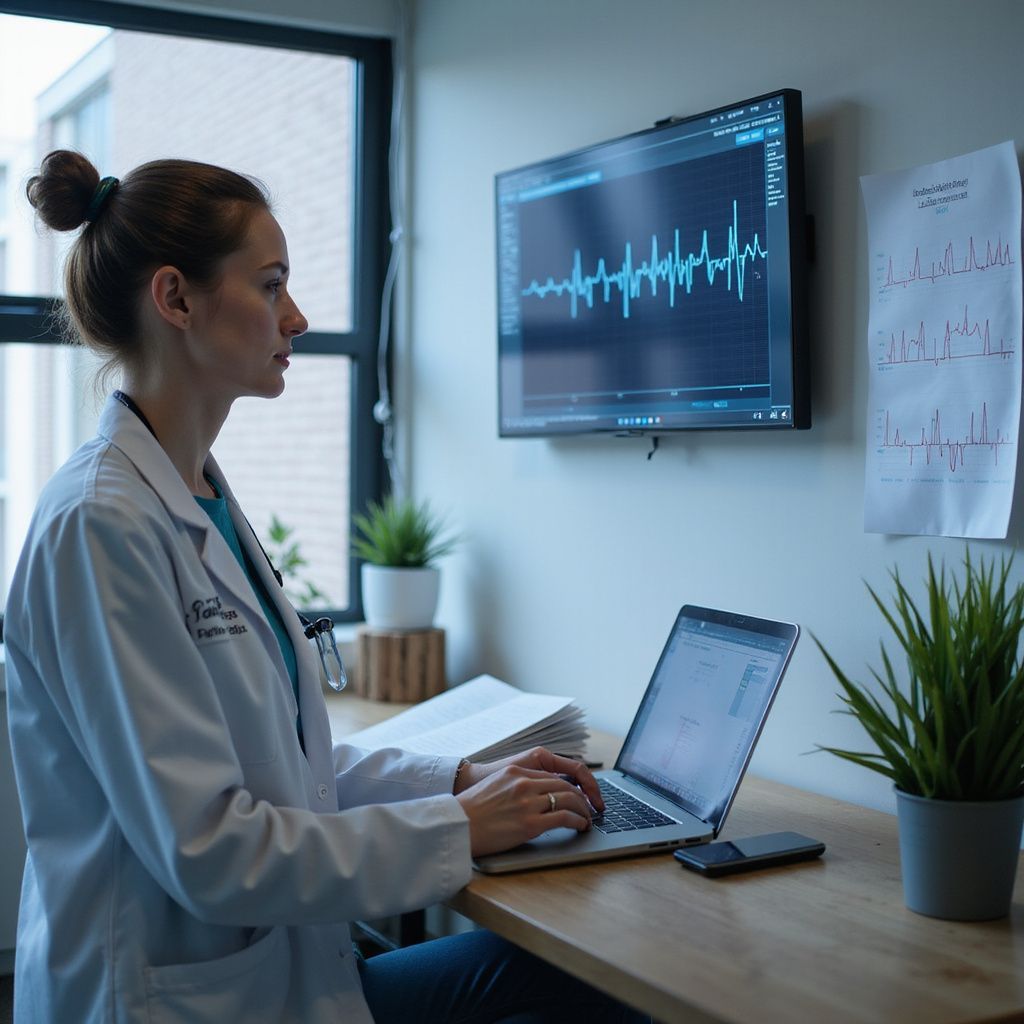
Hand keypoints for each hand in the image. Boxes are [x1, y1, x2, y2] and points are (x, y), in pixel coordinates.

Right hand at [454, 747, 603, 857]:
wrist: (455, 827)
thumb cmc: (470, 812)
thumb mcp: (493, 788)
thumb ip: (515, 786)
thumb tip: (533, 796)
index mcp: (515, 772)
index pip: (552, 775)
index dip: (570, 786)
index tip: (578, 795)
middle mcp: (524, 783)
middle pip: (565, 785)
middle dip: (582, 797)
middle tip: (590, 808)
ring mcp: (528, 803)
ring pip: (569, 799)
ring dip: (583, 810)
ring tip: (587, 819)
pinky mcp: (530, 824)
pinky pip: (565, 817)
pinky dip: (578, 821)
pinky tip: (581, 826)